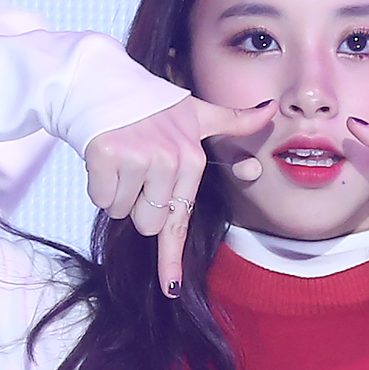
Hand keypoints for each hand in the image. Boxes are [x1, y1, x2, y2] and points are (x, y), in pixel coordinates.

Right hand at [84, 95, 273, 296]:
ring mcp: (138, 158)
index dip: (171, 259)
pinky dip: (98, 183)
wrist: (101, 80)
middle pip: (147, 223)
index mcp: (191, 159)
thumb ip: (232, 121)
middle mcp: (169, 160)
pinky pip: (102, 198)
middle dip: (137, 203)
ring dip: (117, 193)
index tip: (170, 288)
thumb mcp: (195, 112)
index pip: (180, 220)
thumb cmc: (150, 104)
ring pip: (122, 212)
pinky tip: (103, 156)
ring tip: (121, 159)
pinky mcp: (107, 154)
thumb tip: (270, 110)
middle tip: (135, 168)